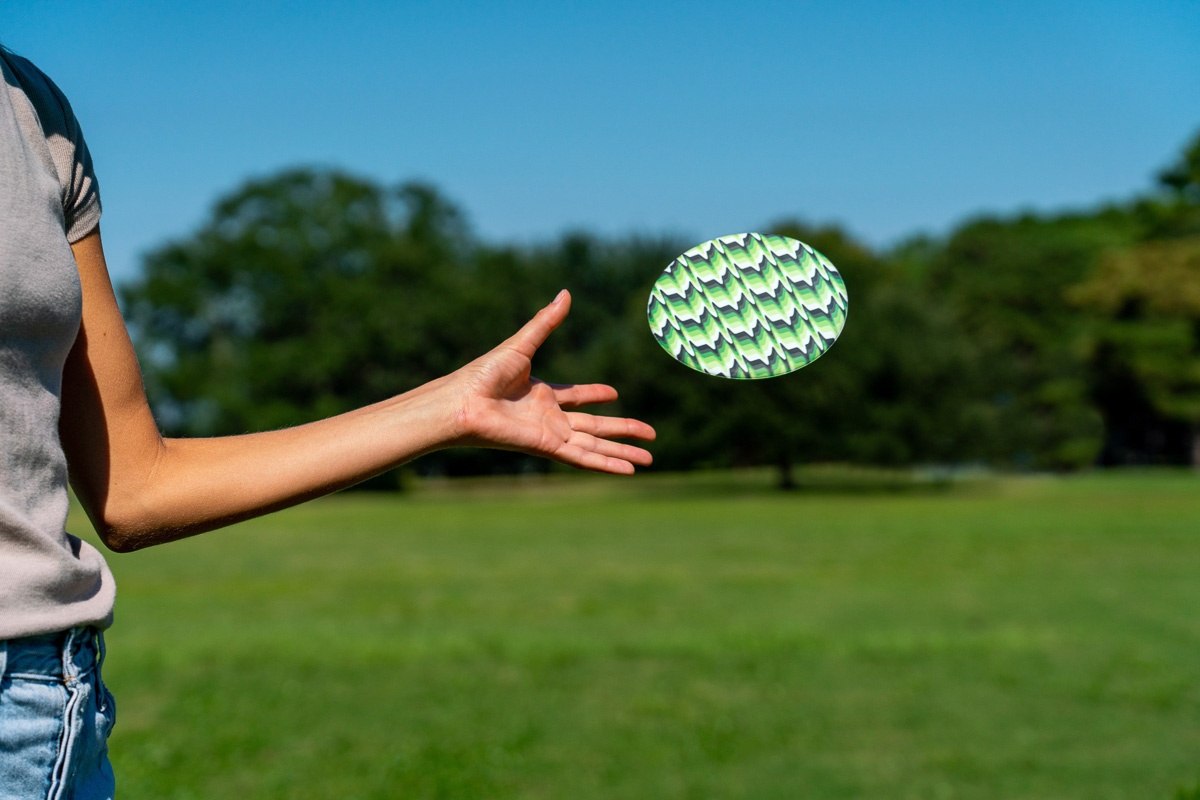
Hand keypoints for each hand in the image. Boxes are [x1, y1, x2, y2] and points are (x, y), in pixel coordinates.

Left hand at [445, 290, 655, 473]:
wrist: (463, 401)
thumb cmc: (483, 373)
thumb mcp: (523, 343)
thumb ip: (546, 322)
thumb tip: (566, 293)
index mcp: (541, 394)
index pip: (575, 397)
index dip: (595, 395)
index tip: (614, 393)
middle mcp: (549, 417)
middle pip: (595, 427)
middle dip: (624, 430)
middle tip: (650, 434)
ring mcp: (551, 434)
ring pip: (595, 446)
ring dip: (622, 452)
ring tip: (649, 460)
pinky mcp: (548, 447)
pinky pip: (583, 458)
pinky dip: (606, 464)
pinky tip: (628, 469)